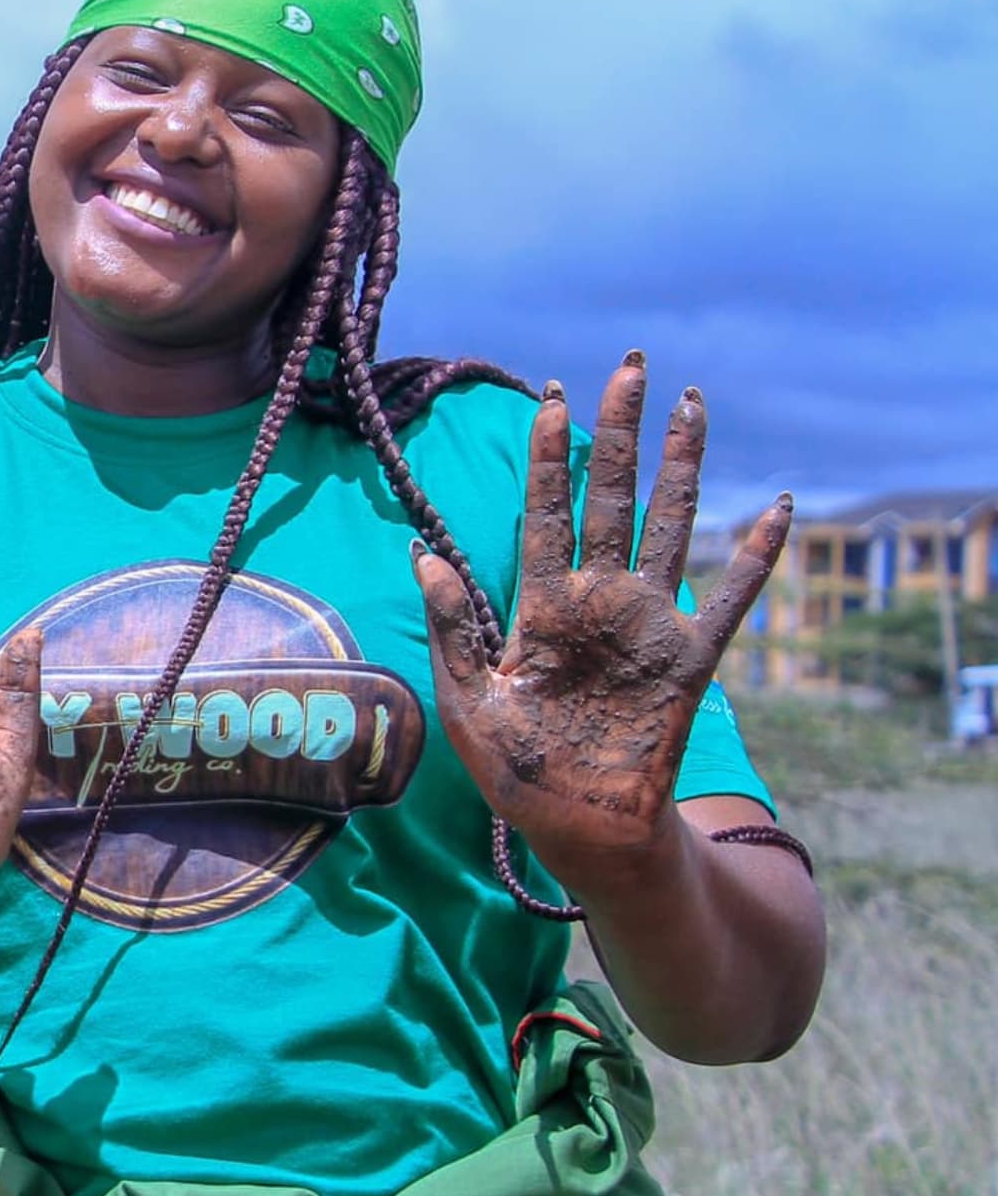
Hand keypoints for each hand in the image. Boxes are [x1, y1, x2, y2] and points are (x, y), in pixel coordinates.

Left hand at [413, 353, 789, 884]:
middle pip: (612, 499)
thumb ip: (451, 622)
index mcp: (540, 606)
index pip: (545, 513)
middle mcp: (597, 602)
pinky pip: (730, 602)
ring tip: (693, 406)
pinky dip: (757, 558)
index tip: (548, 395)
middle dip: (618, 434)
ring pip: (670, 527)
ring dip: (682, 468)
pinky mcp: (688, 662)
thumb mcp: (467, 694)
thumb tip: (419, 551)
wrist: (575, 828)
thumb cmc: (514, 768)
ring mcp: (647, 626)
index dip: (548, 456)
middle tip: (629, 368)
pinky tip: (777, 509)